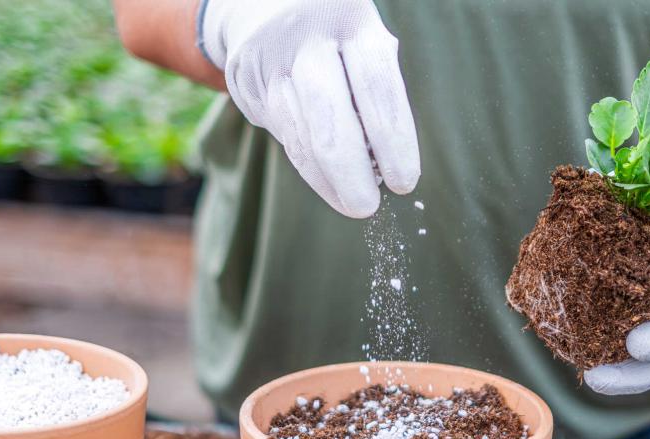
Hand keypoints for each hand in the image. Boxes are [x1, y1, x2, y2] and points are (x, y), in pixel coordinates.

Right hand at [199, 0, 419, 217]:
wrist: (263, 2)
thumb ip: (376, 89)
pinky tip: (329, 185)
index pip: (377, 87)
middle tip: (368, 208)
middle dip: (351, 171)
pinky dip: (308, 166)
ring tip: (354, 202)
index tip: (405, 183)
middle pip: (329, 116)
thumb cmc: (336, 33)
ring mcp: (268, 58)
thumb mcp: (364, 40)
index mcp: (350, 19)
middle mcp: (305, 35)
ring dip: (328, 177)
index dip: (394, 141)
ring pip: (299, 133)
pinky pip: (282, 134)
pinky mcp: (244, 80)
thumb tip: (385, 162)